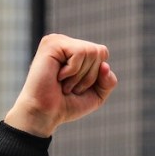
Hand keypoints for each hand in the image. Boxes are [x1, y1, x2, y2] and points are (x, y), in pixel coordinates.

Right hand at [4, 33, 118, 136]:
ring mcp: (57, 41)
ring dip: (80, 76)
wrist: (45, 114)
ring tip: (64, 83)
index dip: (97, 74)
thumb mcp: (97, 95)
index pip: (102, 52)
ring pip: (91, 52)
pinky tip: (58, 77)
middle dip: (90, 76)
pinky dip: (73, 71)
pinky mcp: (52, 44)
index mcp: (74, 50)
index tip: (79, 86)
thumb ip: (108, 81)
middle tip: (69, 86)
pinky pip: (80, 53)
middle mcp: (65, 42)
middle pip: (99, 52)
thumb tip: (105, 65)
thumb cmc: (67, 104)